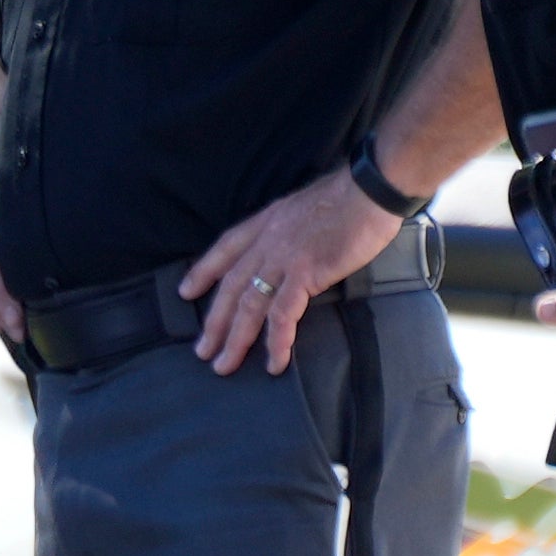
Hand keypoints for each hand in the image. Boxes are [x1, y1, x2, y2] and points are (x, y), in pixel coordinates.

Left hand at [183, 170, 401, 373]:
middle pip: (231, 286)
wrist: (369, 190)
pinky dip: (277, 341)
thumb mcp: (302, 210)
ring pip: (250, 305)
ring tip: (224, 365)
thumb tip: (287, 252)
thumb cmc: (347, 199)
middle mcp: (266, 241)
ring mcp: (283, 257)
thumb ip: (287, 231)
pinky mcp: (305, 273)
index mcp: (264, 223)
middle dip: (214, 321)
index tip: (185, 292)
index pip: (224, 249)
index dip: (203, 271)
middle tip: (202, 351)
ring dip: (236, 339)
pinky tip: (275, 362)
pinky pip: (283, 313)